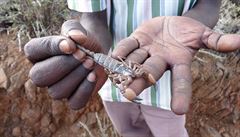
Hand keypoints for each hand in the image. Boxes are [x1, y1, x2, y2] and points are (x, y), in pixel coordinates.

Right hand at [24, 20, 106, 108]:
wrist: (98, 49)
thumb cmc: (83, 39)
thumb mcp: (78, 29)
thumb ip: (74, 30)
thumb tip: (74, 37)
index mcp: (37, 53)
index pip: (33, 51)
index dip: (52, 48)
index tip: (72, 45)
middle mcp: (42, 73)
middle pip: (40, 77)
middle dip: (64, 65)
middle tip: (83, 55)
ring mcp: (57, 88)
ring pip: (57, 92)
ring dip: (76, 76)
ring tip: (90, 62)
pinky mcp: (74, 98)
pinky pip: (75, 103)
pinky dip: (85, 90)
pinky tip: (93, 75)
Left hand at [112, 16, 239, 114]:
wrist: (171, 24)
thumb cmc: (188, 32)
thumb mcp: (203, 34)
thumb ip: (216, 41)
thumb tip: (239, 42)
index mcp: (178, 62)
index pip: (181, 80)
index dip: (181, 93)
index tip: (179, 110)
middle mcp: (160, 60)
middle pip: (150, 73)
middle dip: (140, 83)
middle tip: (129, 94)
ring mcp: (147, 51)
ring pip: (136, 60)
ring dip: (125, 68)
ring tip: (116, 77)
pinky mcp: (136, 40)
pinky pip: (128, 45)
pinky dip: (121, 50)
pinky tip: (112, 57)